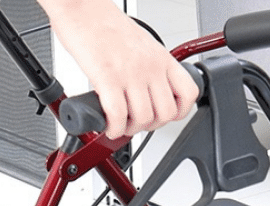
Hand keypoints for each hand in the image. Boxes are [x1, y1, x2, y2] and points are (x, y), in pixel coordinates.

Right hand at [38, 0, 198, 138]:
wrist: (80, 4)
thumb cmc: (103, 22)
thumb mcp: (141, 43)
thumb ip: (150, 66)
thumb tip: (150, 90)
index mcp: (161, 58)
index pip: (188, 93)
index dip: (179, 111)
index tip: (166, 115)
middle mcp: (150, 66)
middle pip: (166, 113)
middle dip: (152, 125)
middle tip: (138, 122)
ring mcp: (130, 73)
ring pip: (144, 118)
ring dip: (131, 129)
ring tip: (120, 124)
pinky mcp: (107, 77)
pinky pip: (118, 115)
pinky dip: (114, 128)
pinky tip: (108, 126)